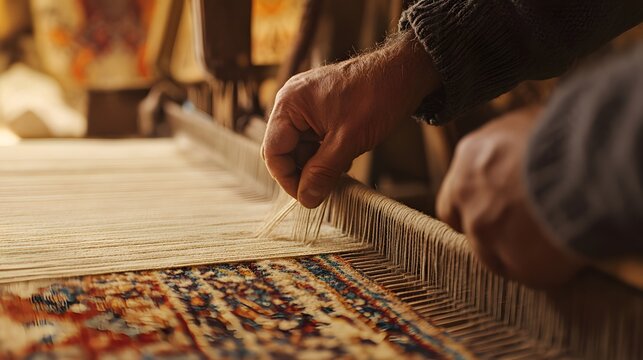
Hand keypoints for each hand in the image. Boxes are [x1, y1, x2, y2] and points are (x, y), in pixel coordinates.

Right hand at [262, 31, 440, 207]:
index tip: (307, 197)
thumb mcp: (347, 141)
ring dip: (316, 163)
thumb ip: (323, 172)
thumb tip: (306, 199)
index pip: (273, 151)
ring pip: (300, 146)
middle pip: (283, 149)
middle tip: (323, 188)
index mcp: (289, 104)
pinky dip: (325, 153)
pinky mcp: (320, 109)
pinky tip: (344, 156)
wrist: (404, 74)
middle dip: (302, 171)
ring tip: (341, 167)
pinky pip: (313, 138)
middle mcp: (291, 102)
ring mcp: (305, 105)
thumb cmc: (376, 98)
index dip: (287, 178)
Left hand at [436, 107, 586, 286]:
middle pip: (468, 229)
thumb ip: (511, 143)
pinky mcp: (517, 263)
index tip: (493, 211)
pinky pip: (530, 274)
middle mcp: (467, 196)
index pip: (453, 197)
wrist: (590, 163)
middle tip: (519, 233)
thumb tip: (519, 147)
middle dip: (489, 235)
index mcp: (469, 158)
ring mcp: (486, 232)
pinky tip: (564, 254)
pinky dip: (546, 268)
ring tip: (549, 241)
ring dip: (517, 254)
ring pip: (494, 257)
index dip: (472, 209)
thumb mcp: (529, 122)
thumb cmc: (567, 134)